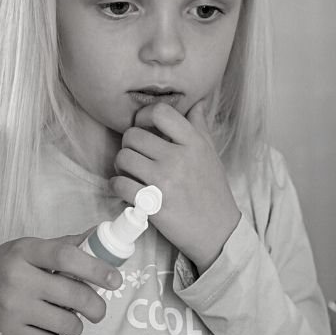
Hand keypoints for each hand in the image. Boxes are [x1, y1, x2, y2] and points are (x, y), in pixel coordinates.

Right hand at [0, 235, 121, 334]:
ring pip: (68, 324)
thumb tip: (102, 237)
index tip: (115, 279)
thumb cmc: (3, 271)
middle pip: (75, 295)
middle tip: (98, 310)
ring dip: (75, 325)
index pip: (67, 256)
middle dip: (97, 306)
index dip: (97, 268)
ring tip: (64, 319)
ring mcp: (11, 309)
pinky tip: (43, 329)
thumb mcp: (27, 251)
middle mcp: (17, 278)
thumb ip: (64, 246)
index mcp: (24, 252)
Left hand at [111, 101, 241, 266]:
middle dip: (128, 145)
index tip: (143, 127)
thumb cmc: (212, 191)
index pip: (161, 112)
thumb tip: (196, 102)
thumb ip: (200, 127)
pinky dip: (117, 186)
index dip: (144, 116)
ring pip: (123, 158)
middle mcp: (179, 158)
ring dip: (120, 165)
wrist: (219, 232)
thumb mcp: (211, 155)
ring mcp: (165, 182)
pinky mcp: (153, 204)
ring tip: (129, 172)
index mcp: (194, 144)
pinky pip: (120, 185)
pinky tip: (125, 189)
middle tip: (134, 155)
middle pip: (133, 135)